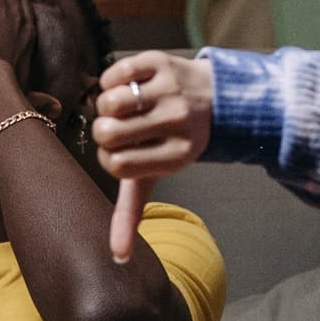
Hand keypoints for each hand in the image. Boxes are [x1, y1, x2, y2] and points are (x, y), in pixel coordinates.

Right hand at [89, 48, 211, 262]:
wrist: (215, 94)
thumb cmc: (173, 140)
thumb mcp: (156, 174)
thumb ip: (132, 214)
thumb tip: (118, 259)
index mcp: (177, 156)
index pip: (116, 164)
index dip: (110, 158)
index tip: (125, 153)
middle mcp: (178, 122)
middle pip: (107, 133)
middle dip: (104, 132)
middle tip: (121, 129)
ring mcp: (170, 90)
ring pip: (108, 102)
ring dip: (106, 106)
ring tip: (124, 107)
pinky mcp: (160, 61)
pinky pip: (113, 74)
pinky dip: (110, 80)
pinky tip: (127, 86)